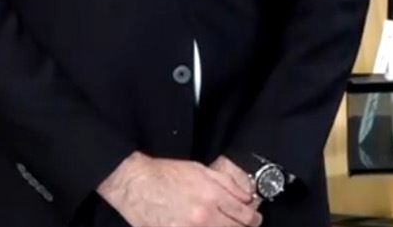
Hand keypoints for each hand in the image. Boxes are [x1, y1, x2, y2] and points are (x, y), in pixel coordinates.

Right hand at [98, 151, 262, 226]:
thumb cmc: (167, 174)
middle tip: (247, 225)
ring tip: (228, 226)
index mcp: (212, 197)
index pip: (244, 215)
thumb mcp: (202, 170)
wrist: (137, 185)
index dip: (254, 218)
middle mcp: (202, 217)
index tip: (255, 218)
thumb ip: (228, 184)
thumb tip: (247, 197)